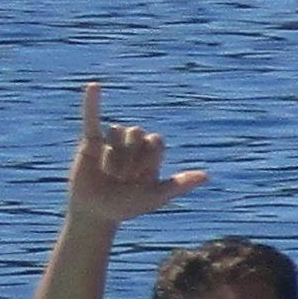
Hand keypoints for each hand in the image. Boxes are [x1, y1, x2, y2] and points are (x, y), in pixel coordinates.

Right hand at [67, 82, 206, 227]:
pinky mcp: (91, 142)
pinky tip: (93, 86)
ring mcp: (112, 141)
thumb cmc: (128, 206)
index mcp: (151, 154)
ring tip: (109, 173)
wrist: (97, 212)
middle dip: (131, 158)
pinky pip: (92, 118)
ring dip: (114, 156)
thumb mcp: (155, 197)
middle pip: (138, 133)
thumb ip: (178, 185)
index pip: (157, 140)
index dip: (150, 158)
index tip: (143, 177)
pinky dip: (92, 102)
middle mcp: (133, 144)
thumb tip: (207, 176)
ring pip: (117, 132)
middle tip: (123, 178)